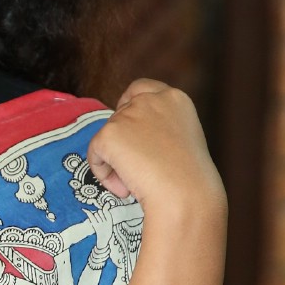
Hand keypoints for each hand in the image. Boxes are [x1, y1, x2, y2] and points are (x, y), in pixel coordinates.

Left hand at [86, 79, 225, 220]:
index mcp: (175, 99)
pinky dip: (104, 174)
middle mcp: (150, 99)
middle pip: (119, 115)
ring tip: (137, 184)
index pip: (141, 89)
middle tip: (137, 169)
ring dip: (116, 163)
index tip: (128, 131)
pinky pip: (95, 155)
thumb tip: (131, 139)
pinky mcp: (110, 133)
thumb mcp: (182, 142)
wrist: (185, 195)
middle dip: (123, 142)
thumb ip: (160, 130)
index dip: (129, 107)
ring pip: (108, 138)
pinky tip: (125, 188)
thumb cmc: (189, 180)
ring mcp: (128, 114)